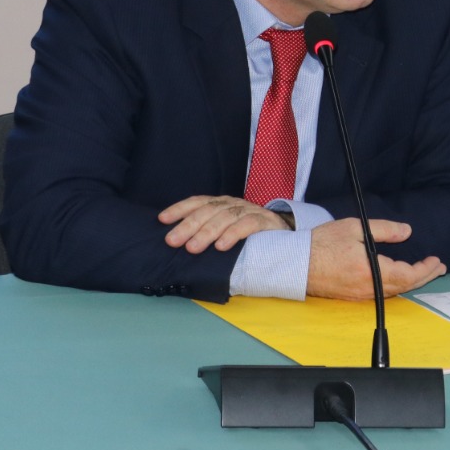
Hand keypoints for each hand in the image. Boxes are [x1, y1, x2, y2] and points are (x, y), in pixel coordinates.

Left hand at [159, 195, 289, 253]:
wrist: (287, 236)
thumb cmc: (250, 237)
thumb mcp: (226, 231)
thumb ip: (208, 233)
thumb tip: (179, 244)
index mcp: (223, 204)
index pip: (198, 202)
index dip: (180, 209)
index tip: (162, 220)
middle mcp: (234, 204)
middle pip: (209, 210)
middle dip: (188, 225)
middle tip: (173, 241)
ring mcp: (251, 211)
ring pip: (225, 217)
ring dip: (207, 232)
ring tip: (193, 248)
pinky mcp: (266, 222)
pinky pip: (248, 225)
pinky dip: (233, 234)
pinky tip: (221, 246)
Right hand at [307, 217, 445, 300]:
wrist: (295, 263)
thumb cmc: (322, 243)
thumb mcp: (356, 228)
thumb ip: (385, 230)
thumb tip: (407, 231)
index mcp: (372, 271)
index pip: (408, 275)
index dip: (426, 269)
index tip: (436, 260)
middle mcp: (368, 288)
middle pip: (405, 286)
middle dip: (425, 277)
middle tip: (439, 269)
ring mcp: (360, 294)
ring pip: (394, 292)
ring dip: (412, 282)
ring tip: (425, 273)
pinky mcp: (352, 296)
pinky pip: (381, 294)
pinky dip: (396, 286)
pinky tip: (400, 279)